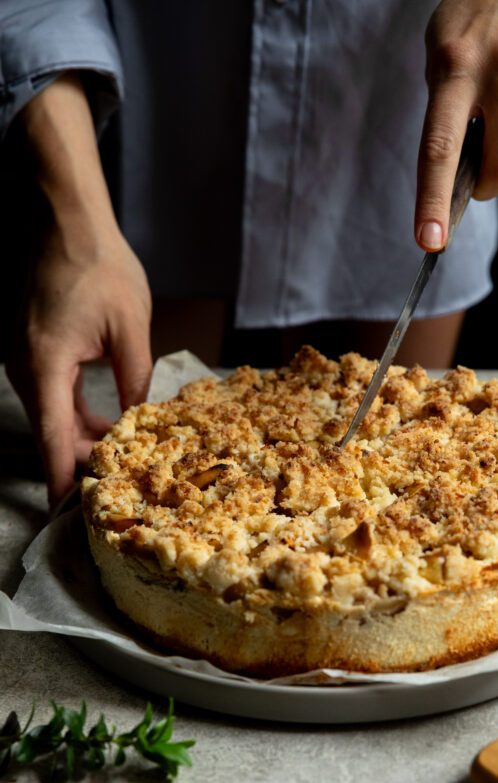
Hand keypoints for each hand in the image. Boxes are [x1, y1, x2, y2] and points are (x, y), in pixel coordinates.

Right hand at [7, 221, 151, 506]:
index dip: (62, 476)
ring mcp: (23, 356)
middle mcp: (25, 366)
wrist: (66, 220)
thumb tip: (138, 421)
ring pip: (51, 413)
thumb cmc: (99, 265)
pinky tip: (105, 421)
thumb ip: (134, 380)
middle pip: (51, 430)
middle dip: (82, 457)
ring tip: (121, 452)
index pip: (51, 437)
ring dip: (81, 435)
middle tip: (120, 479)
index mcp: (45, 364)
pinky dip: (74, 411)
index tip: (68, 510)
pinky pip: (51, 393)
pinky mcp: (31, 348)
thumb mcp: (130, 329)